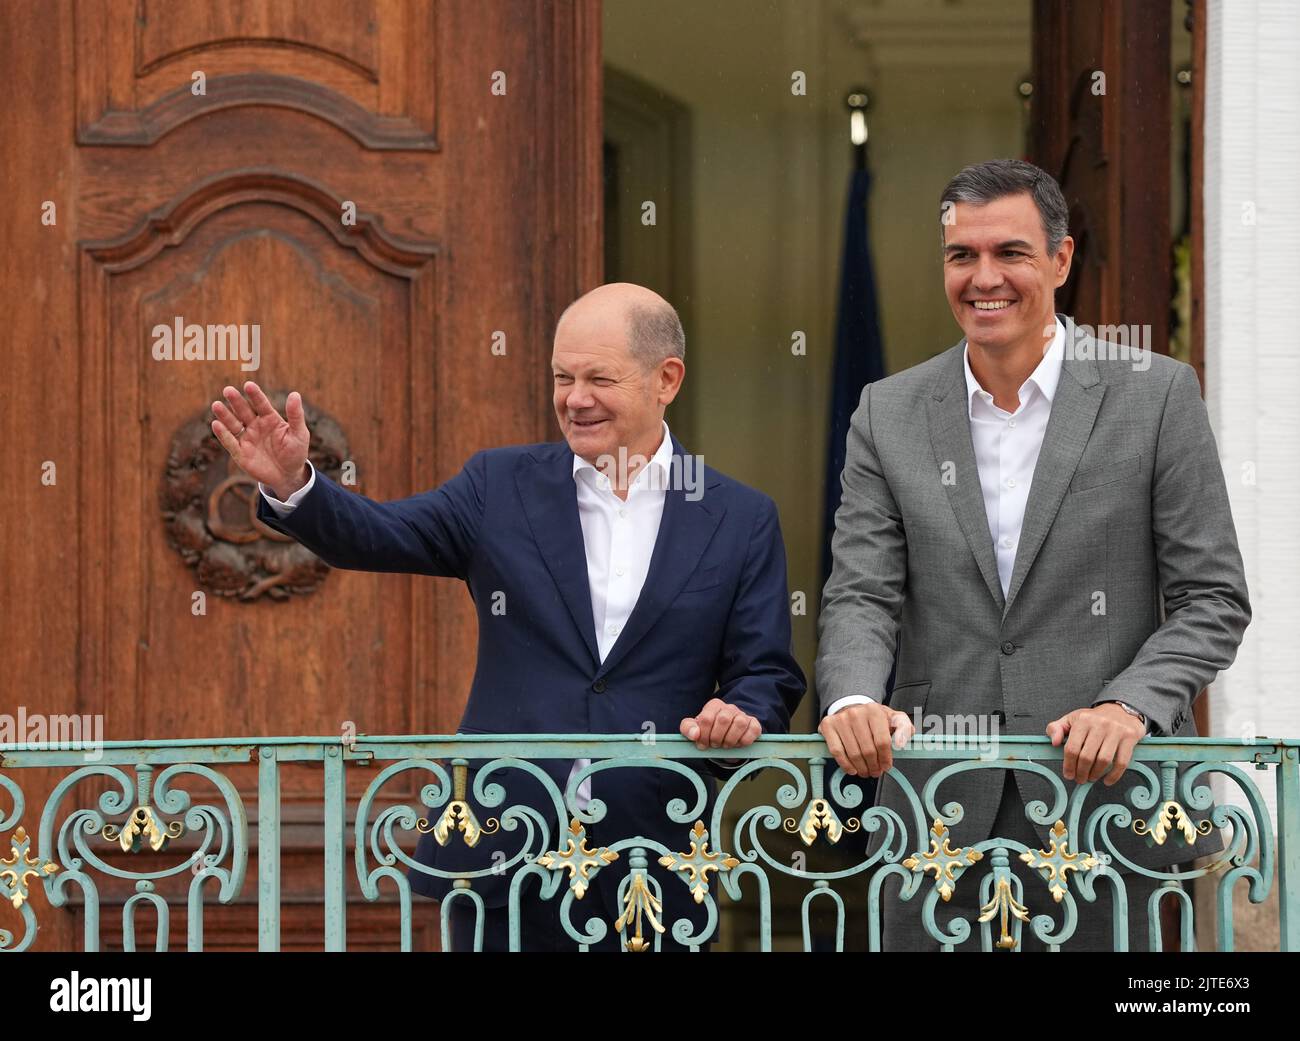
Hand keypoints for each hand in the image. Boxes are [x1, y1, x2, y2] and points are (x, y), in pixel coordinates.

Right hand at [211, 382, 311, 498]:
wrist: (288, 476)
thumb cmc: (295, 452)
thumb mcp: (299, 434)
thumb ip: (296, 415)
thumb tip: (295, 393)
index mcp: (270, 419)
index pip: (261, 404)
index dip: (255, 395)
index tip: (249, 385)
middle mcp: (255, 426)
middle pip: (244, 411)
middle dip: (236, 401)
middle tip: (228, 390)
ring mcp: (246, 438)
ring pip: (233, 424)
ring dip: (225, 415)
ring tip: (216, 405)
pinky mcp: (240, 452)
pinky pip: (230, 442)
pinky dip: (223, 434)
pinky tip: (216, 424)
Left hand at [680, 699, 760, 749]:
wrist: (726, 735)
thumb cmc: (709, 731)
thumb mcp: (694, 729)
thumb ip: (688, 728)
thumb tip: (694, 734)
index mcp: (714, 705)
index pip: (707, 718)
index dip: (703, 735)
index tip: (702, 744)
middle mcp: (729, 707)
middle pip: (723, 720)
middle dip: (716, 738)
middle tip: (714, 745)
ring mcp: (743, 715)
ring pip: (739, 724)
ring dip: (730, 740)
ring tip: (725, 745)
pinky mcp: (754, 724)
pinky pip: (752, 731)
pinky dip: (743, 742)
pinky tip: (737, 744)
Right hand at [818, 702, 913, 777]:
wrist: (851, 708)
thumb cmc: (873, 719)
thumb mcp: (893, 719)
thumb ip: (904, 728)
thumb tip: (901, 743)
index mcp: (874, 711)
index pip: (882, 742)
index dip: (886, 758)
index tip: (886, 766)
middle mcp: (856, 713)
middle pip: (868, 750)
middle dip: (874, 766)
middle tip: (876, 771)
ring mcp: (840, 719)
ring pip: (853, 753)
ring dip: (861, 768)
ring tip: (865, 771)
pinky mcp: (828, 725)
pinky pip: (837, 752)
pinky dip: (845, 765)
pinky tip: (852, 769)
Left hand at [1046, 703, 1145, 785]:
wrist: (1121, 710)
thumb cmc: (1093, 718)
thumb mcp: (1071, 718)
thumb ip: (1056, 728)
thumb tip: (1054, 742)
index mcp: (1083, 720)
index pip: (1072, 747)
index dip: (1068, 765)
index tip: (1068, 774)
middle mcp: (1100, 724)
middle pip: (1087, 756)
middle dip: (1081, 772)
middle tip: (1080, 779)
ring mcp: (1116, 731)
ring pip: (1103, 760)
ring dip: (1095, 774)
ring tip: (1091, 778)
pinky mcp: (1130, 737)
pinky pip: (1122, 762)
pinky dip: (1114, 775)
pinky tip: (1107, 780)